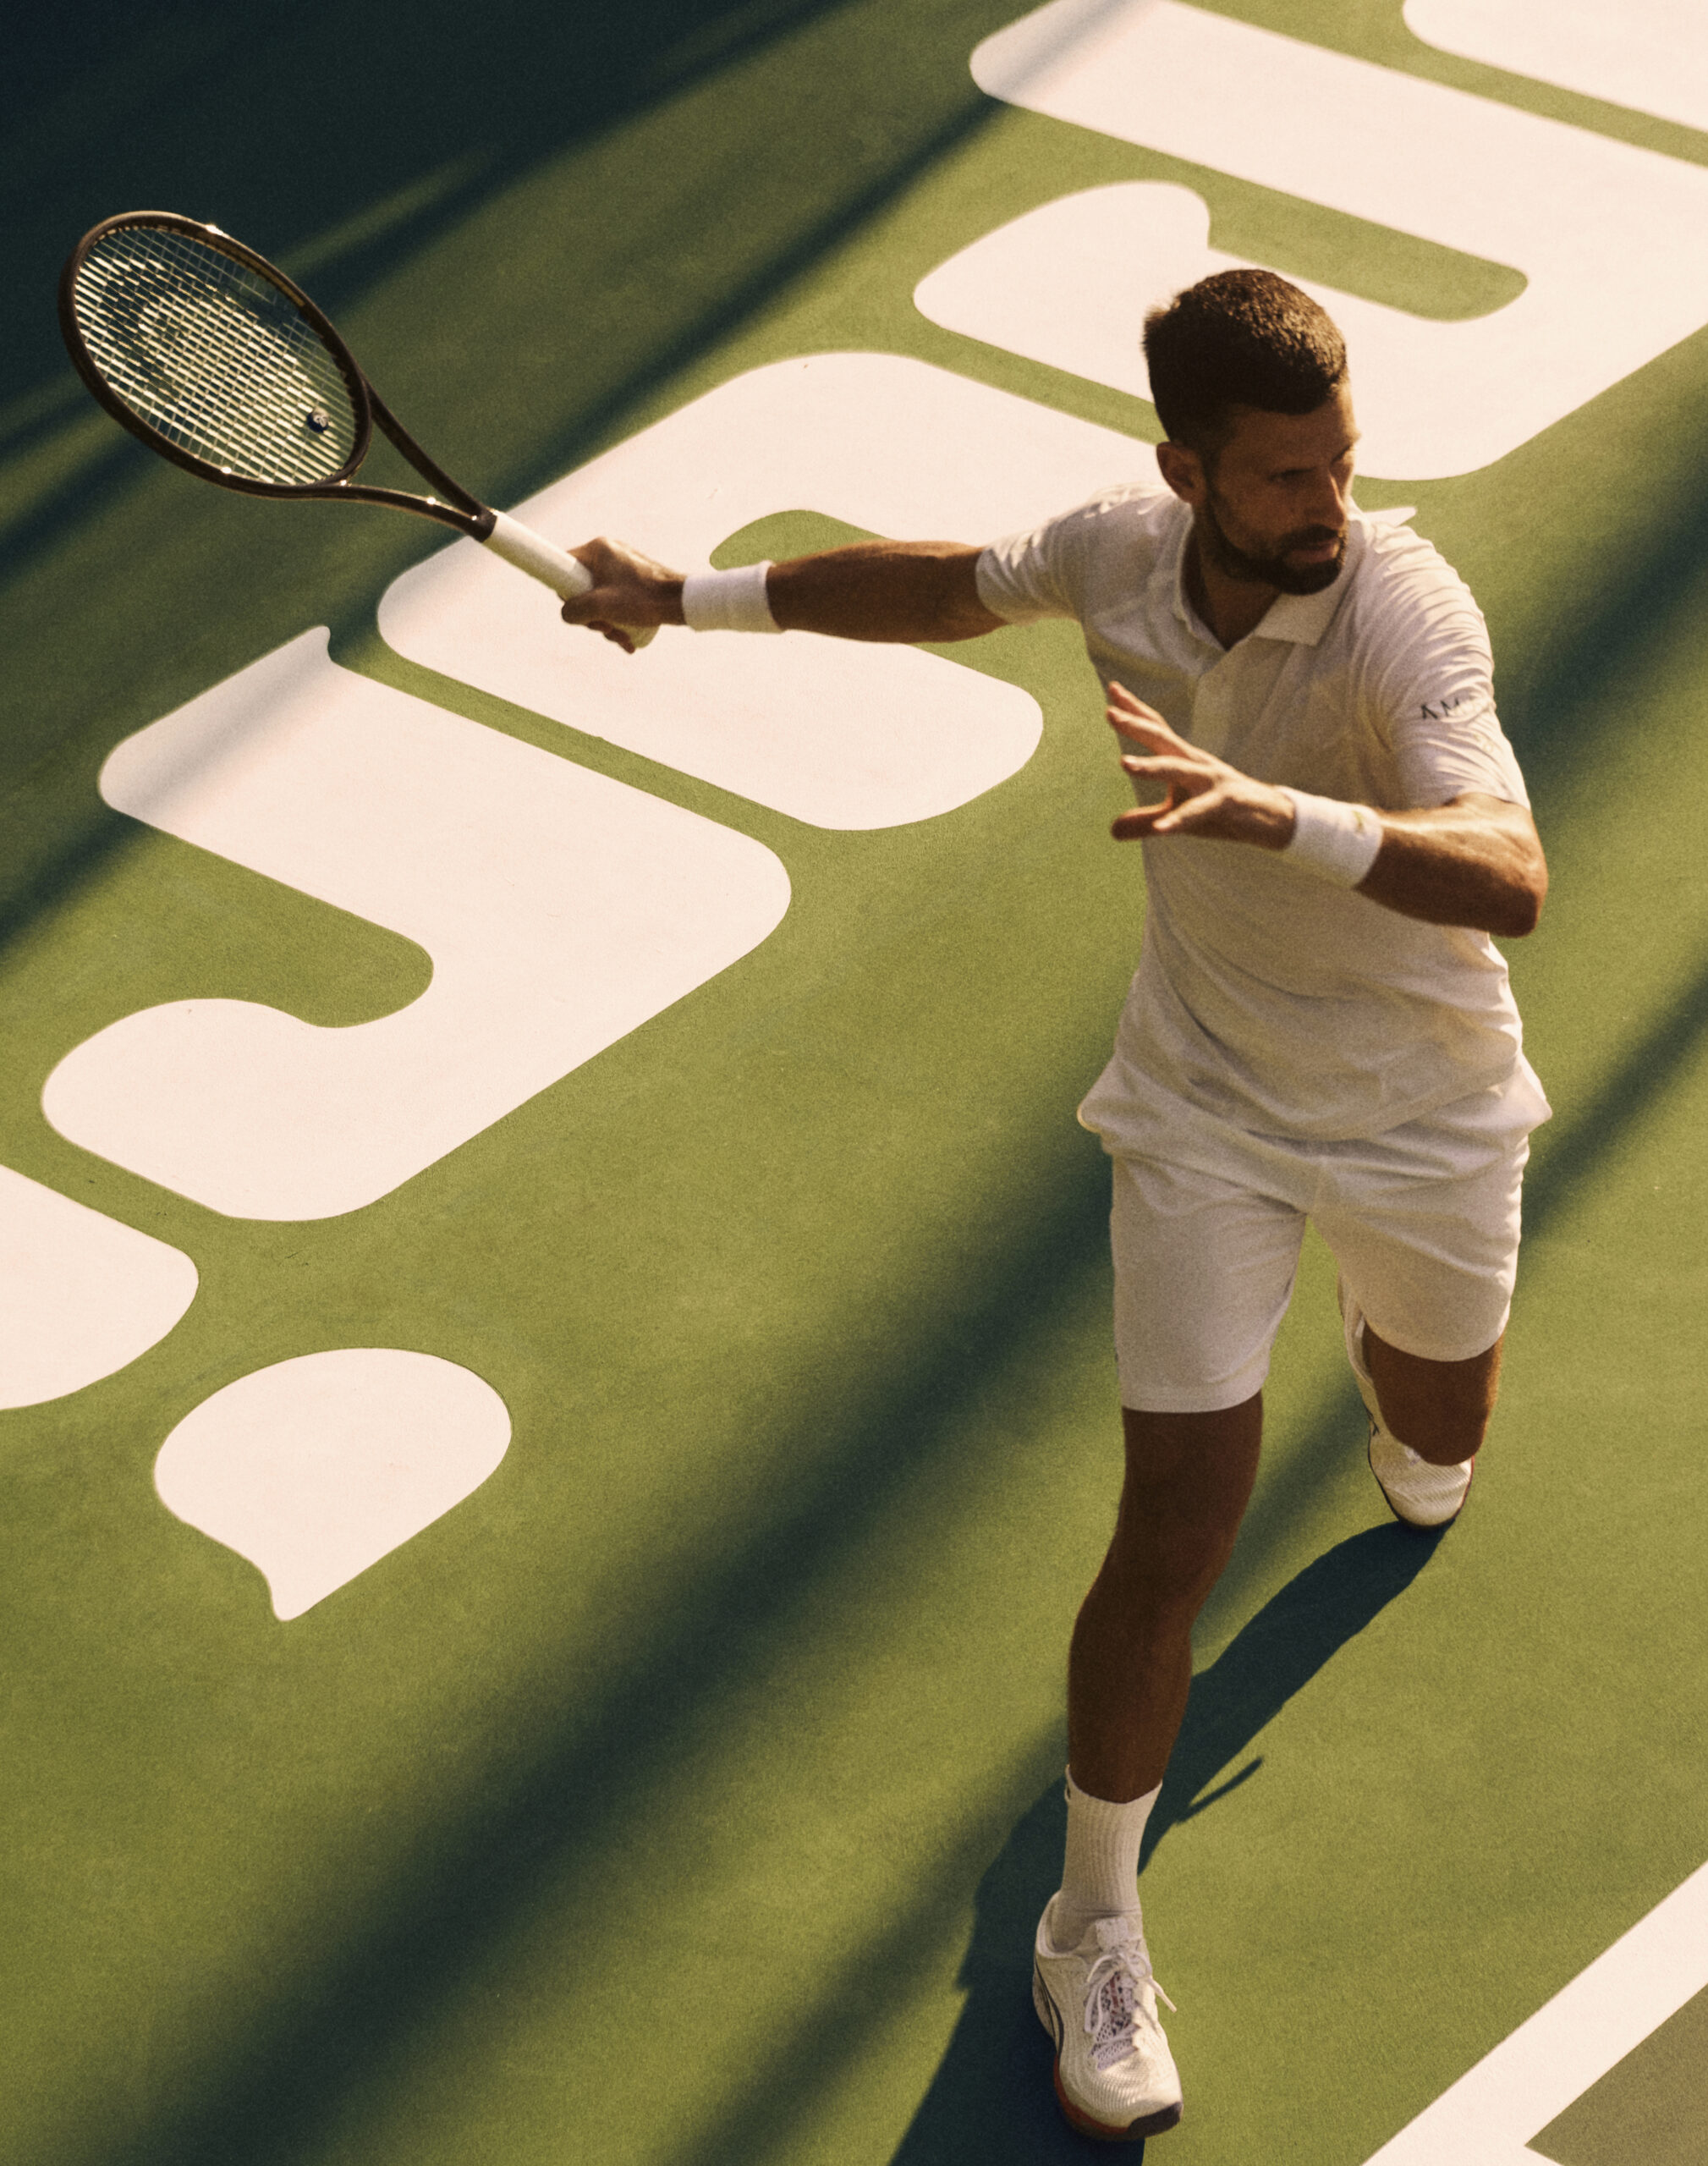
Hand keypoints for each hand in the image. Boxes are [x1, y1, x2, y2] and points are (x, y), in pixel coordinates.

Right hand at [559, 536, 685, 653]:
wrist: (682, 602)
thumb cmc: (642, 599)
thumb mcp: (601, 607)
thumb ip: (574, 610)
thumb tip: (567, 614)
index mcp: (597, 549)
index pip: (564, 567)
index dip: (565, 593)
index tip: (579, 610)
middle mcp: (608, 554)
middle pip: (582, 588)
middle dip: (592, 616)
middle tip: (605, 630)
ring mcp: (621, 567)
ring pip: (599, 598)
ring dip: (606, 622)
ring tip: (622, 637)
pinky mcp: (633, 581)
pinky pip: (615, 600)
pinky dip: (618, 618)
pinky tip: (628, 638)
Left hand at [1107, 682, 1295, 848]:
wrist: (1272, 819)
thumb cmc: (1224, 812)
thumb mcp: (1180, 817)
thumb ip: (1145, 822)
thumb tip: (1112, 831)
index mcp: (1185, 761)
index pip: (1158, 730)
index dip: (1136, 711)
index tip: (1112, 689)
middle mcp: (1198, 764)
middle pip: (1164, 740)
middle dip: (1137, 725)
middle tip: (1109, 712)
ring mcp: (1214, 781)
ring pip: (1179, 769)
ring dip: (1152, 767)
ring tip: (1124, 763)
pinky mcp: (1228, 803)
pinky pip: (1201, 811)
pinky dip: (1180, 820)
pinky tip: (1160, 829)